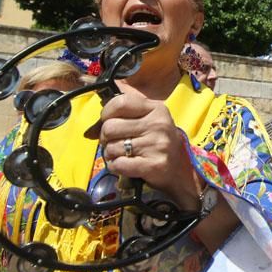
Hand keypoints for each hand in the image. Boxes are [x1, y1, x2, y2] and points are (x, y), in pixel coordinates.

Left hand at [96, 88, 198, 208]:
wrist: (181, 169)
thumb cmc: (158, 142)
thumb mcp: (148, 121)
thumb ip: (122, 117)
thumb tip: (90, 130)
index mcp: (156, 109)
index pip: (120, 103)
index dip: (107, 113)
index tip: (107, 121)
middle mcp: (158, 124)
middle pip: (110, 127)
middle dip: (106, 138)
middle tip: (115, 142)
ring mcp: (157, 145)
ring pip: (111, 147)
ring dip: (111, 154)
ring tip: (122, 155)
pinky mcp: (153, 165)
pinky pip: (118, 164)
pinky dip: (116, 167)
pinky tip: (124, 165)